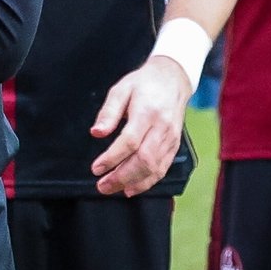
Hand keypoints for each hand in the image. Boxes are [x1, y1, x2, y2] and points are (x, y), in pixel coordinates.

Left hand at [90, 55, 192, 195]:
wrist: (172, 80)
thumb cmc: (143, 84)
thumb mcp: (120, 90)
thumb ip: (108, 112)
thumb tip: (96, 133)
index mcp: (147, 112)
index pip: (130, 142)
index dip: (112, 158)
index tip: (96, 168)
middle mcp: (162, 128)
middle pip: (144, 160)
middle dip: (122, 177)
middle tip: (102, 186)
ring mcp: (171, 139)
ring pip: (155, 168)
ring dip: (133, 183)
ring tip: (114, 189)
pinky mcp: (174, 145)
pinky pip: (163, 168)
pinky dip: (148, 182)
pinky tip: (133, 188)